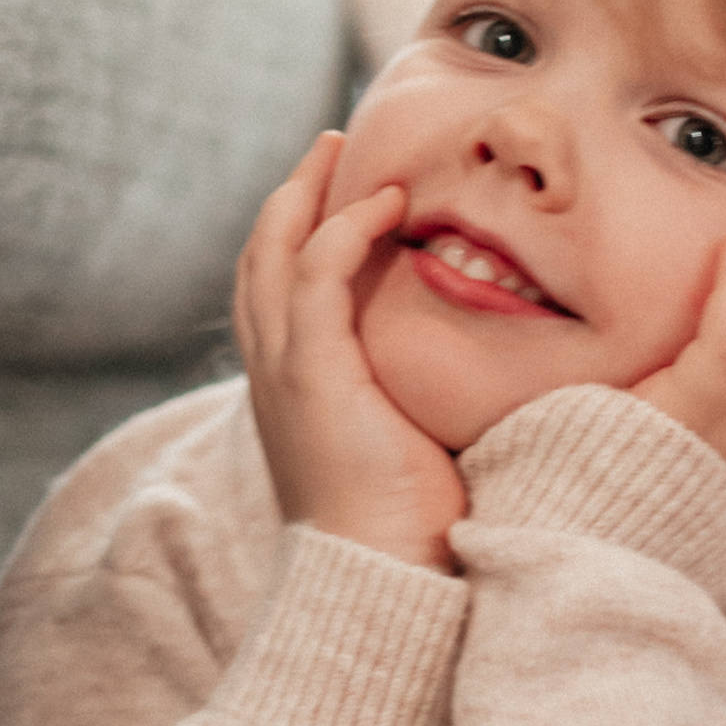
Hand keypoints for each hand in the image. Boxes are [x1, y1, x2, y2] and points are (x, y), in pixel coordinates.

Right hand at [234, 136, 468, 575]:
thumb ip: (412, 394)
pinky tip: (385, 201)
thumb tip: (464, 368)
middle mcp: (273, 372)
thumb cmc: (408, 527)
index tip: (343, 188)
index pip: (277, 288)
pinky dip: (344, 228)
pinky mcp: (313, 373)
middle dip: (293, 193)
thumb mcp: (404, 442)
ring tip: (342, 149)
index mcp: (292, 387)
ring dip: (309, 191)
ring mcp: (286, 370)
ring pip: (275, 251)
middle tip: (331, 145)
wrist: (384, 580)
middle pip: (261, 255)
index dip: (300, 230)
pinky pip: (315, 274)